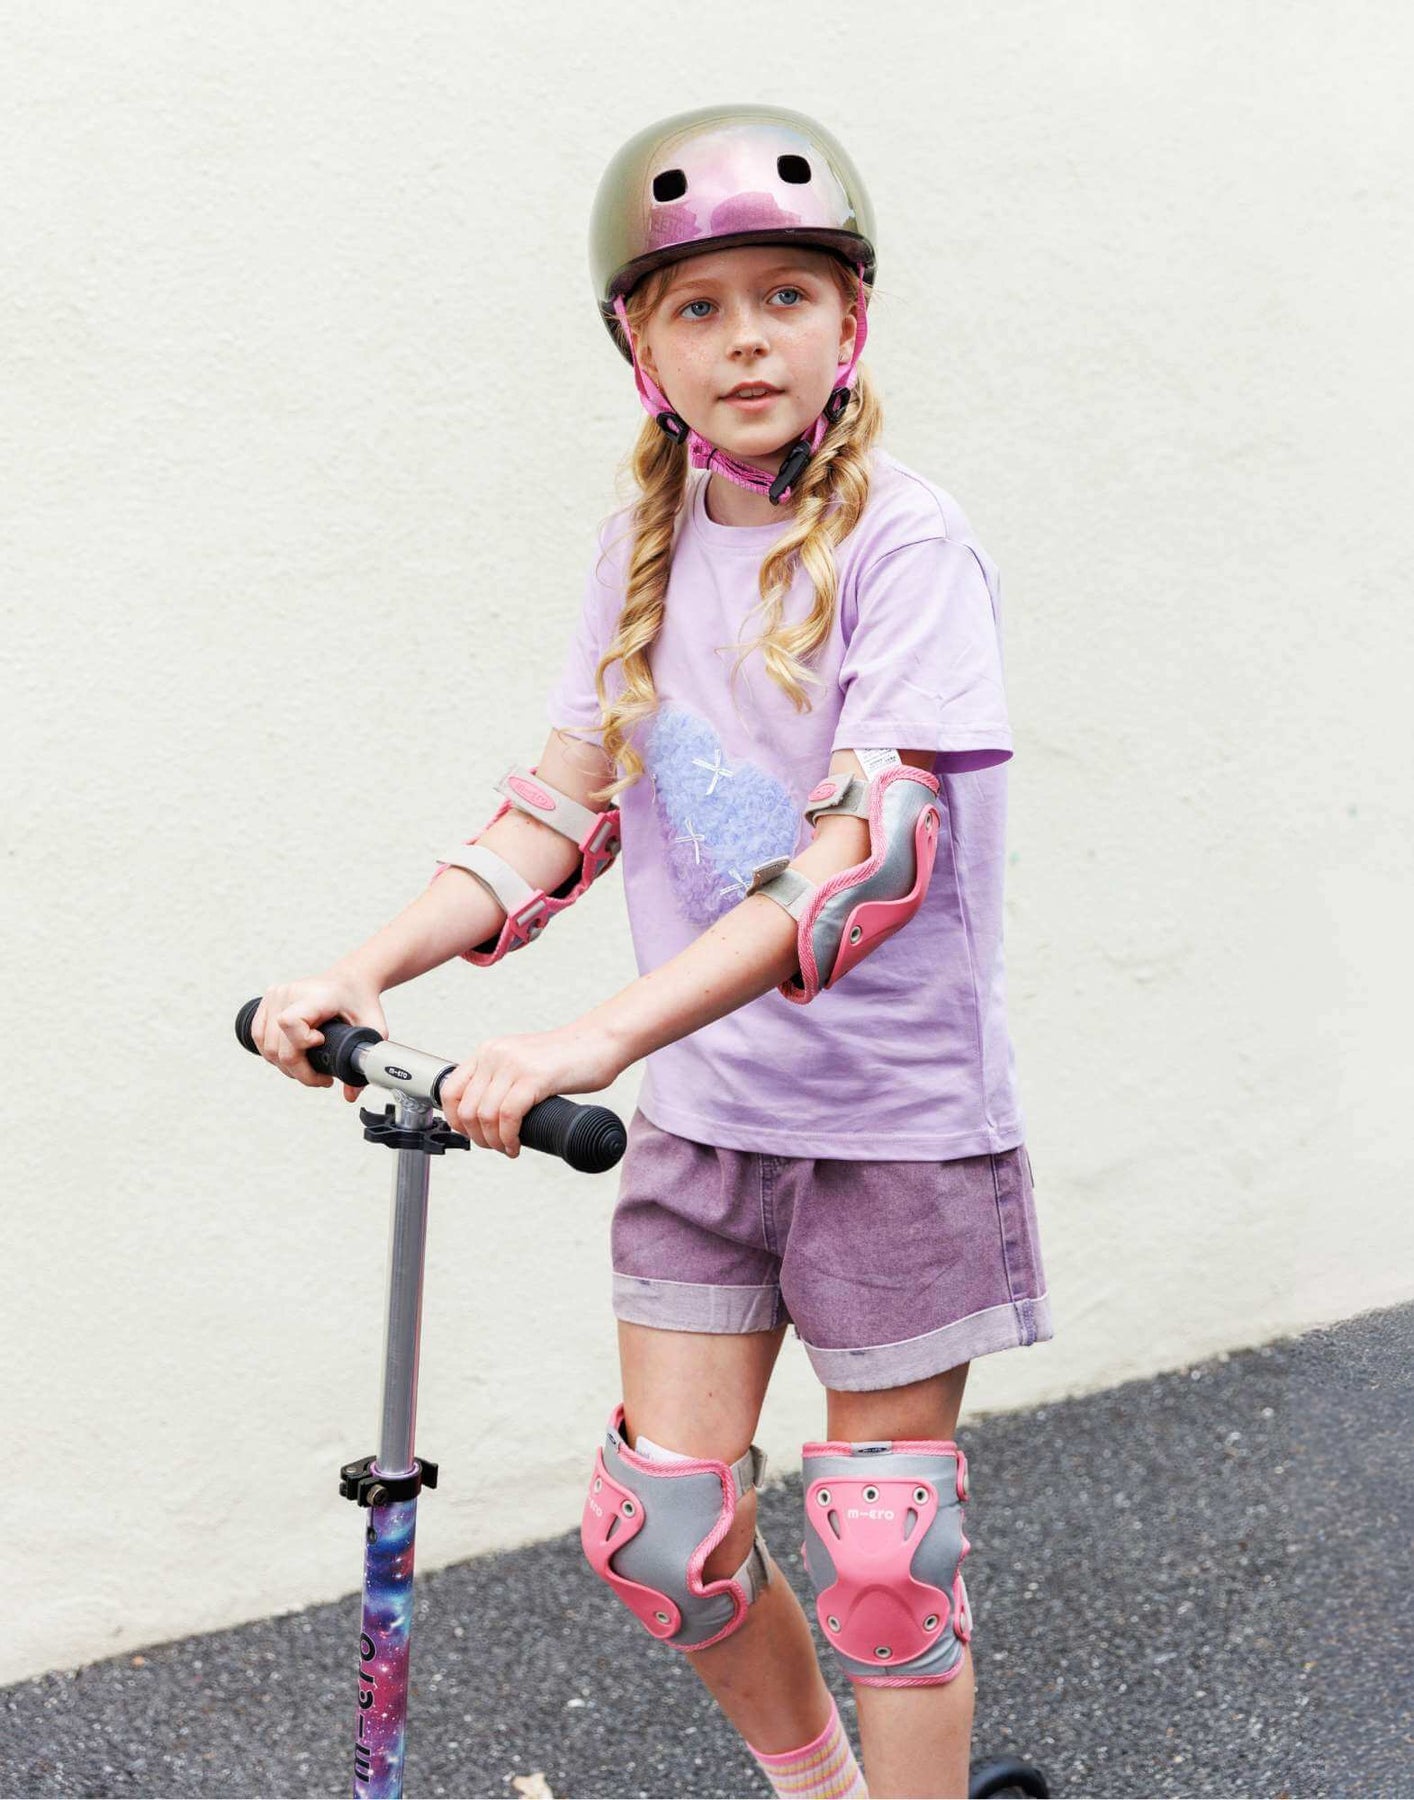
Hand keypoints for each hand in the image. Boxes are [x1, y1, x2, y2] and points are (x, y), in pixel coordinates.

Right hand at [253, 969, 387, 1102]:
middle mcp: (290, 993)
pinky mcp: (267, 1000)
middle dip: (299, 1070)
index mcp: (316, 996)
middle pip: (278, 1045)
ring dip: (285, 1066)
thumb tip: (349, 1096)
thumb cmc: (360, 1002)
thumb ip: (366, 1060)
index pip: (289, 1022)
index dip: (301, 1042)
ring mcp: (275, 995)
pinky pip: (258, 1035)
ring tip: (308, 1069)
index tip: (321, 1043)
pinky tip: (292, 1058)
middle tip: (321, 1077)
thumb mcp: (373, 1028)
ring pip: (266, 1045)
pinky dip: (272, 1053)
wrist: (349, 980)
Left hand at [438, 1021, 624, 1157]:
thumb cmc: (568, 1058)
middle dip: (478, 1137)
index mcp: (489, 1051)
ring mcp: (514, 1064)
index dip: (455, 1120)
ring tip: (508, 1147)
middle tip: (496, 1146)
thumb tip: (486, 1116)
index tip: (470, 1134)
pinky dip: (509, 1138)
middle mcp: (495, 1054)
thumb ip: (503, 1079)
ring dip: (494, 1142)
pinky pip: (508, 1117)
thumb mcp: (522, 1062)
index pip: (451, 1090)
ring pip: (485, 1116)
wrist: (600, 1041)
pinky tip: (517, 1145)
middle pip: (466, 1109)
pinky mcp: (534, 1077)